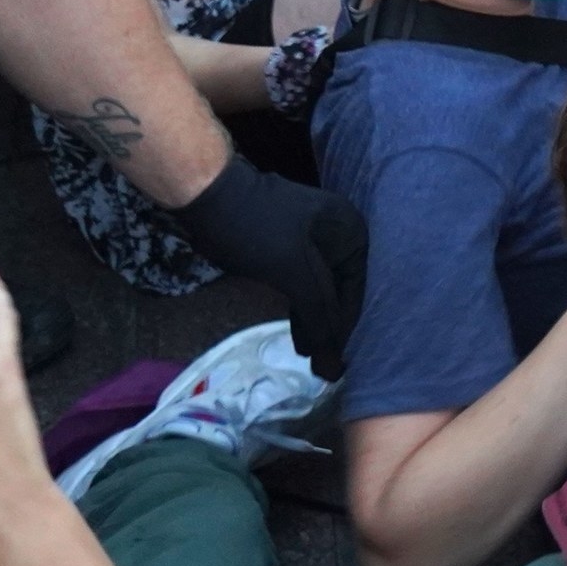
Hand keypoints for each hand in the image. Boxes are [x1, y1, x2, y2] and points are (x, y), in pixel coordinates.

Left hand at [167, 157, 364, 375]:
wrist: (209, 195)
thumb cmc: (256, 228)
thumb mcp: (294, 270)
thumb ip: (319, 313)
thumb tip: (334, 365)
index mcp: (351, 230)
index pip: (357, 290)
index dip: (346, 329)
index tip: (337, 366)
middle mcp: (340, 234)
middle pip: (342, 291)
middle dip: (332, 329)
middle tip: (325, 370)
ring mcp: (314, 241)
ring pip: (322, 290)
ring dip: (316, 323)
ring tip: (312, 361)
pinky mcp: (290, 249)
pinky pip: (304, 285)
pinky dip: (302, 309)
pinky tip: (300, 336)